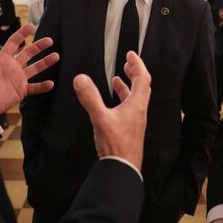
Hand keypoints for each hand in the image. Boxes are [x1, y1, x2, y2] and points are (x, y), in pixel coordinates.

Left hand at [0, 23, 58, 118]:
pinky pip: (35, 87)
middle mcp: (12, 67)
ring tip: (56, 56)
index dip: (22, 34)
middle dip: (39, 46)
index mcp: (3, 59)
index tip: (31, 26)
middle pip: (28, 53)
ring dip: (45, 63)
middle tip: (49, 40)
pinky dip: (43, 86)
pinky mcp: (21, 90)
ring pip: (35, 68)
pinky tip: (51, 83)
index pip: (14, 43)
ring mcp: (18, 79)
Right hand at [72, 51, 150, 169]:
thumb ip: (90, 98)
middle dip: (135, 73)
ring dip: (128, 86)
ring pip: (135, 98)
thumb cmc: (116, 145)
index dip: (137, 64)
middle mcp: (139, 111)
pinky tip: (113, 103)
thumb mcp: (100, 118)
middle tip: (127, 63)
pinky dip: (122, 99)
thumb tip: (80, 78)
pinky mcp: (129, 129)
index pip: (142, 78)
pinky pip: (129, 108)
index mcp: (137, 105)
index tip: (130, 54)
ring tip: (118, 78)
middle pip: (142, 86)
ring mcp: (135, 121)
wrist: (123, 168)